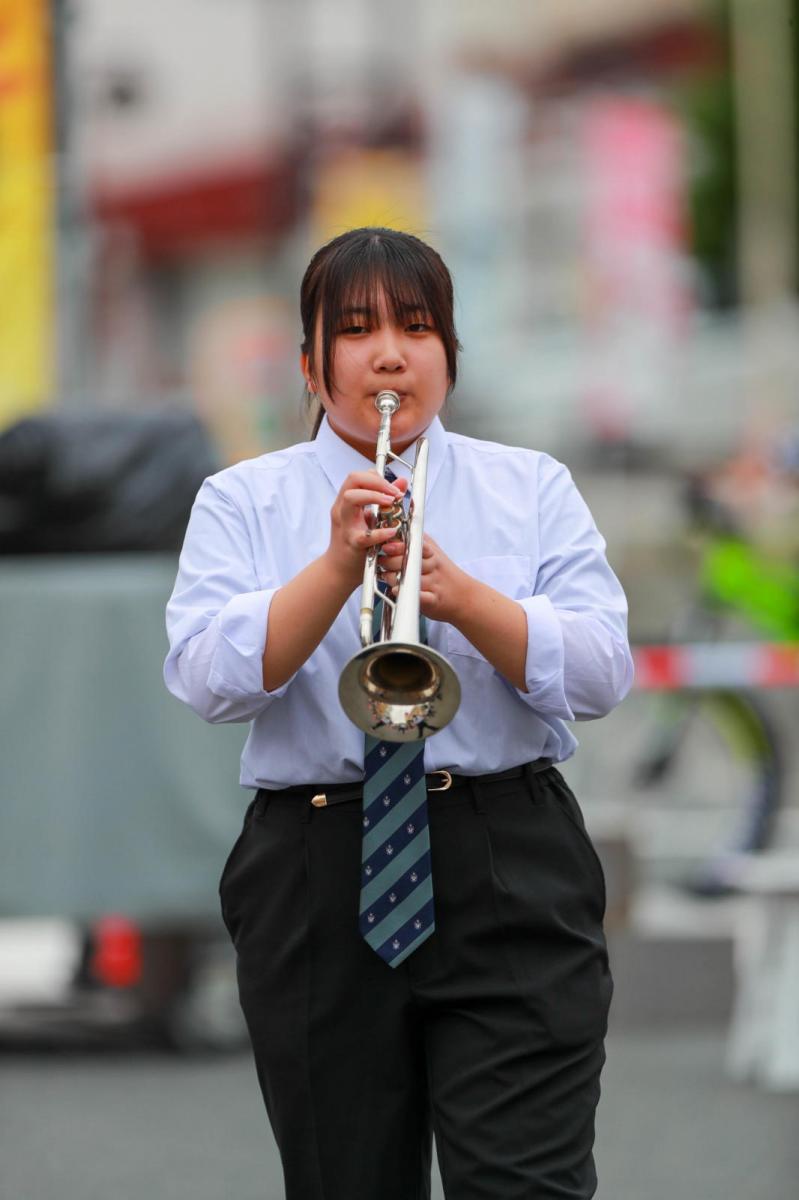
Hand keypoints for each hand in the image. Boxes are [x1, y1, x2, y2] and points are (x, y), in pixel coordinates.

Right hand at [326, 471, 408, 590]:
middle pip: (353, 480)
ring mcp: (345, 526)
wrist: (339, 569)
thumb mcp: (369, 517)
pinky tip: (392, 532)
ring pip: (351, 499)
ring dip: (374, 496)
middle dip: (377, 482)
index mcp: (345, 502)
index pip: (356, 476)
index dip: (376, 477)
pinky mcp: (353, 544)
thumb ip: (385, 499)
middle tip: (394, 493)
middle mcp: (342, 510)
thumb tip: (402, 481)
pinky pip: (364, 536)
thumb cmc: (355, 541)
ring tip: (391, 502)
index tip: (393, 487)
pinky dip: (380, 532)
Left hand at [378, 532, 468, 622]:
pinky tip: (396, 591)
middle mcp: (433, 566)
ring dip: (394, 578)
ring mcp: (434, 583)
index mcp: (432, 553)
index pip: (415, 545)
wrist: (465, 596)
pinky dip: (408, 594)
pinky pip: (420, 596)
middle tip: (382, 563)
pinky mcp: (434, 600)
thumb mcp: (434, 552)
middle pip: (410, 560)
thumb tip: (397, 530)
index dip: (399, 545)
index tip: (386, 546)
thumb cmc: (444, 573)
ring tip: (385, 577)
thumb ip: (418, 540)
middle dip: (391, 561)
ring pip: (411, 578)